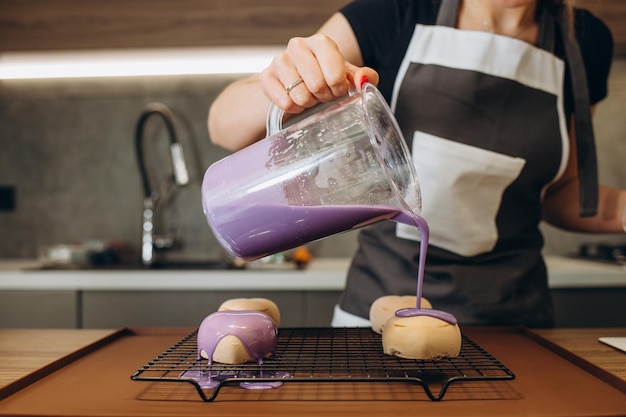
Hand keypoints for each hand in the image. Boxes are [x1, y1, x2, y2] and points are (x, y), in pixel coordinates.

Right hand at [260, 34, 378, 114]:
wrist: (296, 79)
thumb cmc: (324, 75)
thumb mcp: (347, 75)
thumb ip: (364, 77)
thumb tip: (363, 81)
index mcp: (321, 43)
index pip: (335, 74)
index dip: (339, 89)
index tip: (338, 89)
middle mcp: (298, 46)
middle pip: (317, 86)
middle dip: (323, 96)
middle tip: (322, 94)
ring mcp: (280, 61)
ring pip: (300, 95)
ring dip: (308, 102)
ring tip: (309, 95)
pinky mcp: (266, 77)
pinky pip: (284, 103)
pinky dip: (294, 108)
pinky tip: (296, 100)